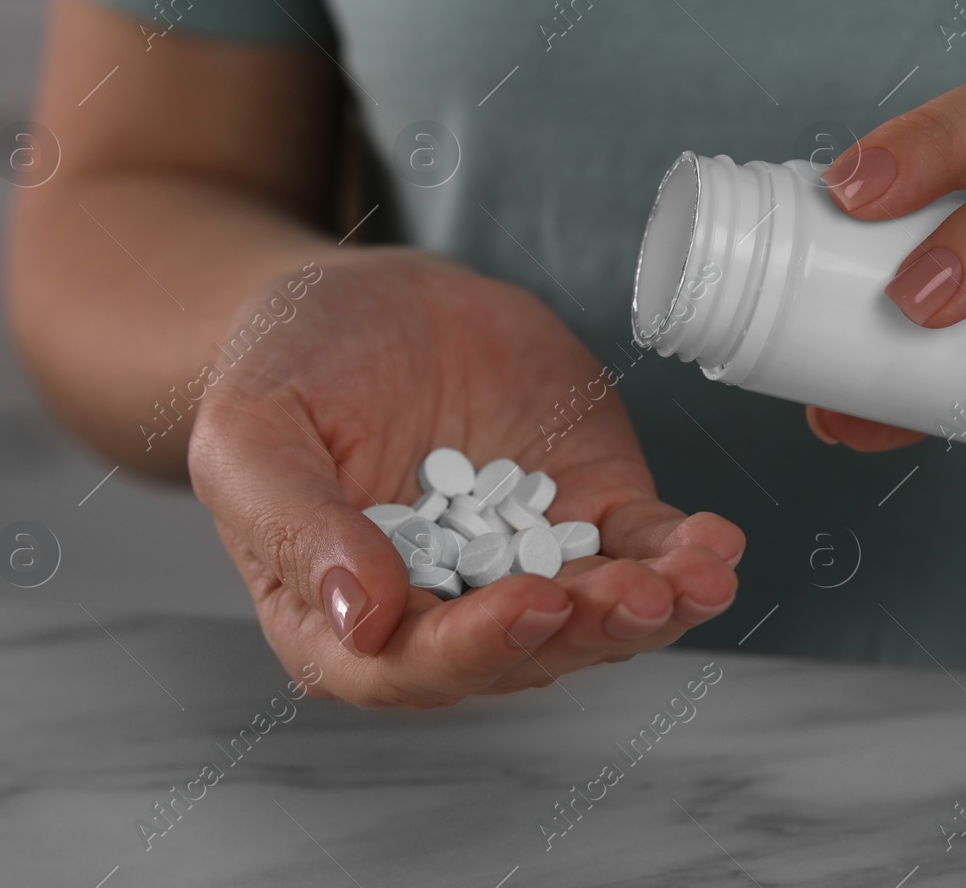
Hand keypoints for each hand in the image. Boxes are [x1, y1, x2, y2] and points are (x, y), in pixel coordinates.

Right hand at [188, 249, 742, 706]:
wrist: (371, 298)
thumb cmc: (291, 366)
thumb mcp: (252, 432)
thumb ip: (294, 527)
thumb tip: (363, 619)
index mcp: (344, 618)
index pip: (406, 666)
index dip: (471, 649)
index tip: (528, 604)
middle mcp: (442, 610)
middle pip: (518, 654)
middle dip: (582, 632)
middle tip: (631, 596)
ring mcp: (523, 564)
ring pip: (592, 614)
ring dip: (649, 608)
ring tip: (693, 577)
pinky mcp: (587, 512)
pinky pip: (639, 547)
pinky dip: (680, 554)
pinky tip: (713, 546)